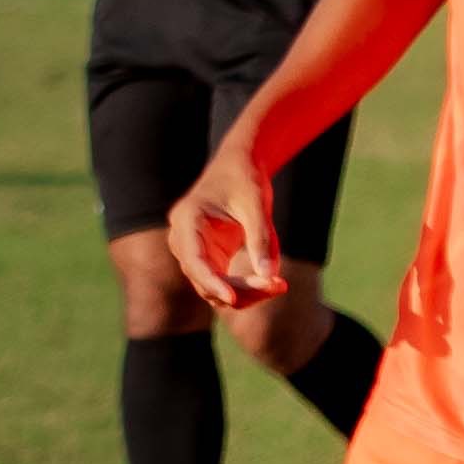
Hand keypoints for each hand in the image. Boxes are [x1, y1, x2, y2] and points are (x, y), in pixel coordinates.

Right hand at [166, 139, 283, 314]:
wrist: (240, 165)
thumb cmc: (245, 178)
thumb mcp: (256, 205)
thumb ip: (261, 239)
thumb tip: (269, 277)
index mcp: (187, 219)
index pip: (194, 260)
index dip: (212, 282)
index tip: (233, 299)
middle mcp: (184, 238)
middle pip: (204, 278)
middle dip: (240, 289)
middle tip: (278, 287)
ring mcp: (194, 250)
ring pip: (214, 286)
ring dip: (245, 293)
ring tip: (279, 286)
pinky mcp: (209, 257)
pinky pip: (224, 282)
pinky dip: (247, 287)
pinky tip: (272, 284)